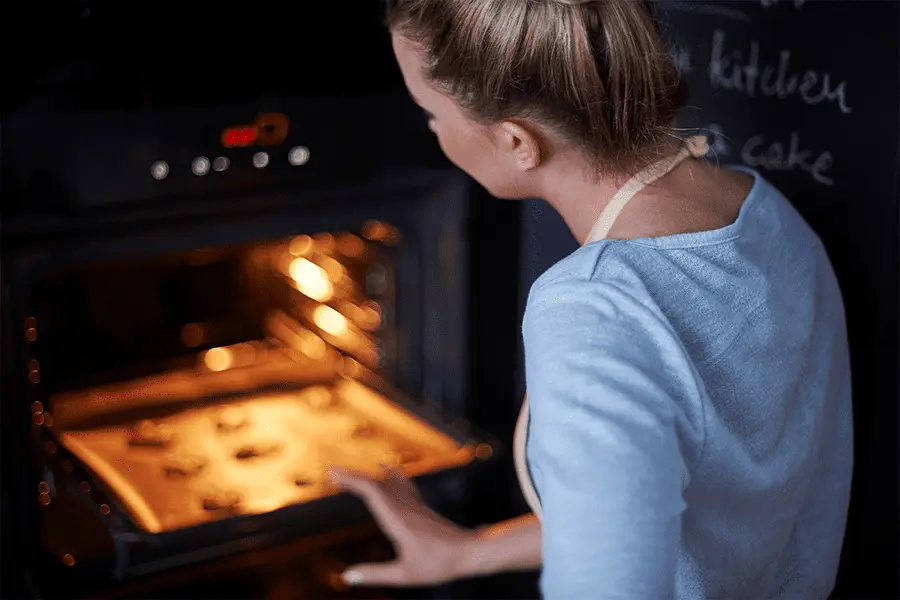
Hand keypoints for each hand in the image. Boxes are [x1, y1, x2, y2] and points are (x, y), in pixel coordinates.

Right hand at [326, 465, 474, 587]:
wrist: (470, 551)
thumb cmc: (439, 565)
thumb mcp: (404, 575)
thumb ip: (374, 574)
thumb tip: (346, 576)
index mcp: (397, 519)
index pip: (370, 490)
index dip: (350, 479)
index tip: (332, 474)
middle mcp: (404, 506)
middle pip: (375, 483)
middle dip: (352, 476)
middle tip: (331, 472)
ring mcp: (414, 505)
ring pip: (387, 482)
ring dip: (367, 476)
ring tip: (350, 474)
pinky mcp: (421, 507)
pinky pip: (402, 484)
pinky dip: (390, 475)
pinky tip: (387, 468)